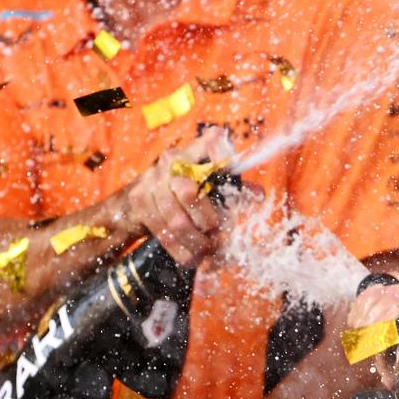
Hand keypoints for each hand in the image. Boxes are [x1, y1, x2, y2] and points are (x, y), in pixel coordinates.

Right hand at [126, 127, 227, 265]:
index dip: (222, 157)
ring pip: (176, 219)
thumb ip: (233, 187)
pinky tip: (192, 257)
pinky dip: (180, 249)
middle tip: (218, 233)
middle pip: (190, 192)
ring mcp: (152, 178)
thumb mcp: (211, 182)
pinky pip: (162, 231)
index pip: (212, 142)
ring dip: (195, 241)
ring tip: (208, 249)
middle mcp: (173, 159)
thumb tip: (259, 195)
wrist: (143, 195)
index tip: (231, 174)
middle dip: (207, 220)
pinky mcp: (139, 198)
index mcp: (196, 149)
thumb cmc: (188, 186)